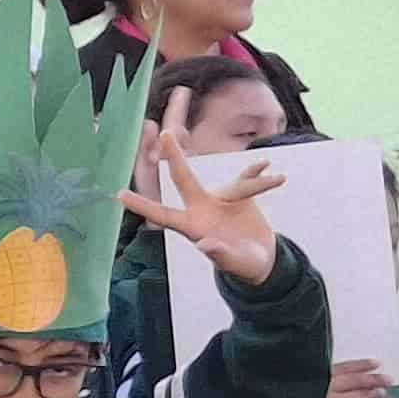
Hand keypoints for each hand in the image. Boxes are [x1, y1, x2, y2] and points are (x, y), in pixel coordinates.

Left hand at [119, 132, 286, 285]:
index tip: (119, 194)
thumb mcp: (233, 262)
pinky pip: (248, 180)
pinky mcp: (240, 196)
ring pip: (233, 185)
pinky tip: (266, 165)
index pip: (162, 214)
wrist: (261, 259)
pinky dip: (258, 173)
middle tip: (164, 133)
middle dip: (174, 157)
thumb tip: (204, 245)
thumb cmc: (242, 264)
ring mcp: (220, 200)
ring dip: (254, 183)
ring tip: (279, 180)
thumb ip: (219, 255)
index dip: (142, 205)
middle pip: (184, 179)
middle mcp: (202, 208)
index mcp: (192, 226)